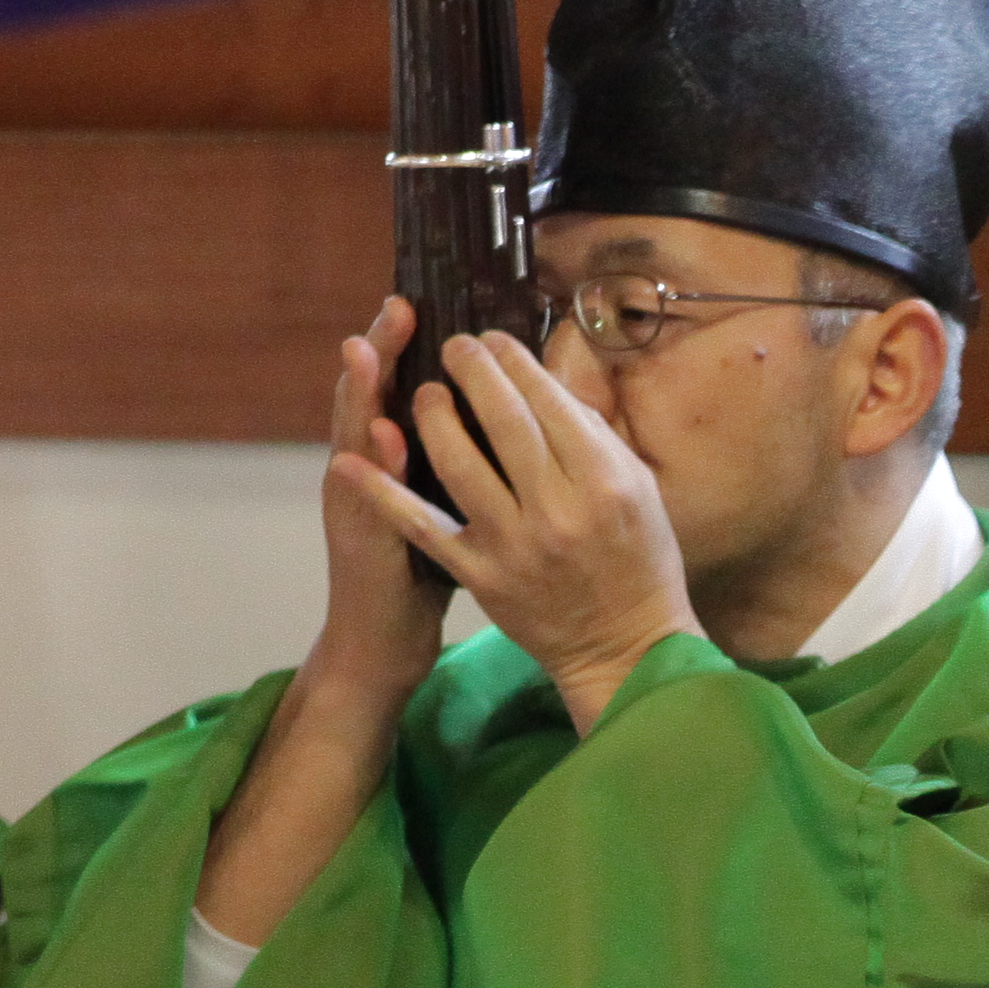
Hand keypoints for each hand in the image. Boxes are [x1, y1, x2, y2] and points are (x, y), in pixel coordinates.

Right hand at [195, 305, 469, 947]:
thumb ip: (450, 454)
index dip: (406, 346)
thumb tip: (490, 403)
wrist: (380, 647)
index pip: (399, 387)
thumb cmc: (419, 572)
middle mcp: (362, 475)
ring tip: (366, 351)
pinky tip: (380, 440)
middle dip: (380, 351)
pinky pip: (369, 502)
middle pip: (368, 399)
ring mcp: (356, 509)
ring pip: (354, 441)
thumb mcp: (437, 502)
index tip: (422, 296)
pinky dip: (373, 471)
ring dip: (361, 398)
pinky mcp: (363, 547)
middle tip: (395, 304)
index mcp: (388, 459)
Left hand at [342, 329, 699, 730]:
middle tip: (453, 345)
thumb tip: (546, 382)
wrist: (624, 647)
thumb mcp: (640, 491)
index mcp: (606, 481)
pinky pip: (423, 526)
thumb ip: (596, 436)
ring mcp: (515, 544)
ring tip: (423, 392)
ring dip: (431, 416)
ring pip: (457, 462)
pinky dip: (382, 492)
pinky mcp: (481, 576)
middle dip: (472, 371)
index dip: (515, 362)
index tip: (493, 340)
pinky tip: (348, 461)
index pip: (550, 402)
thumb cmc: (638, 559)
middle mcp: (560, 509)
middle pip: (505, 420)